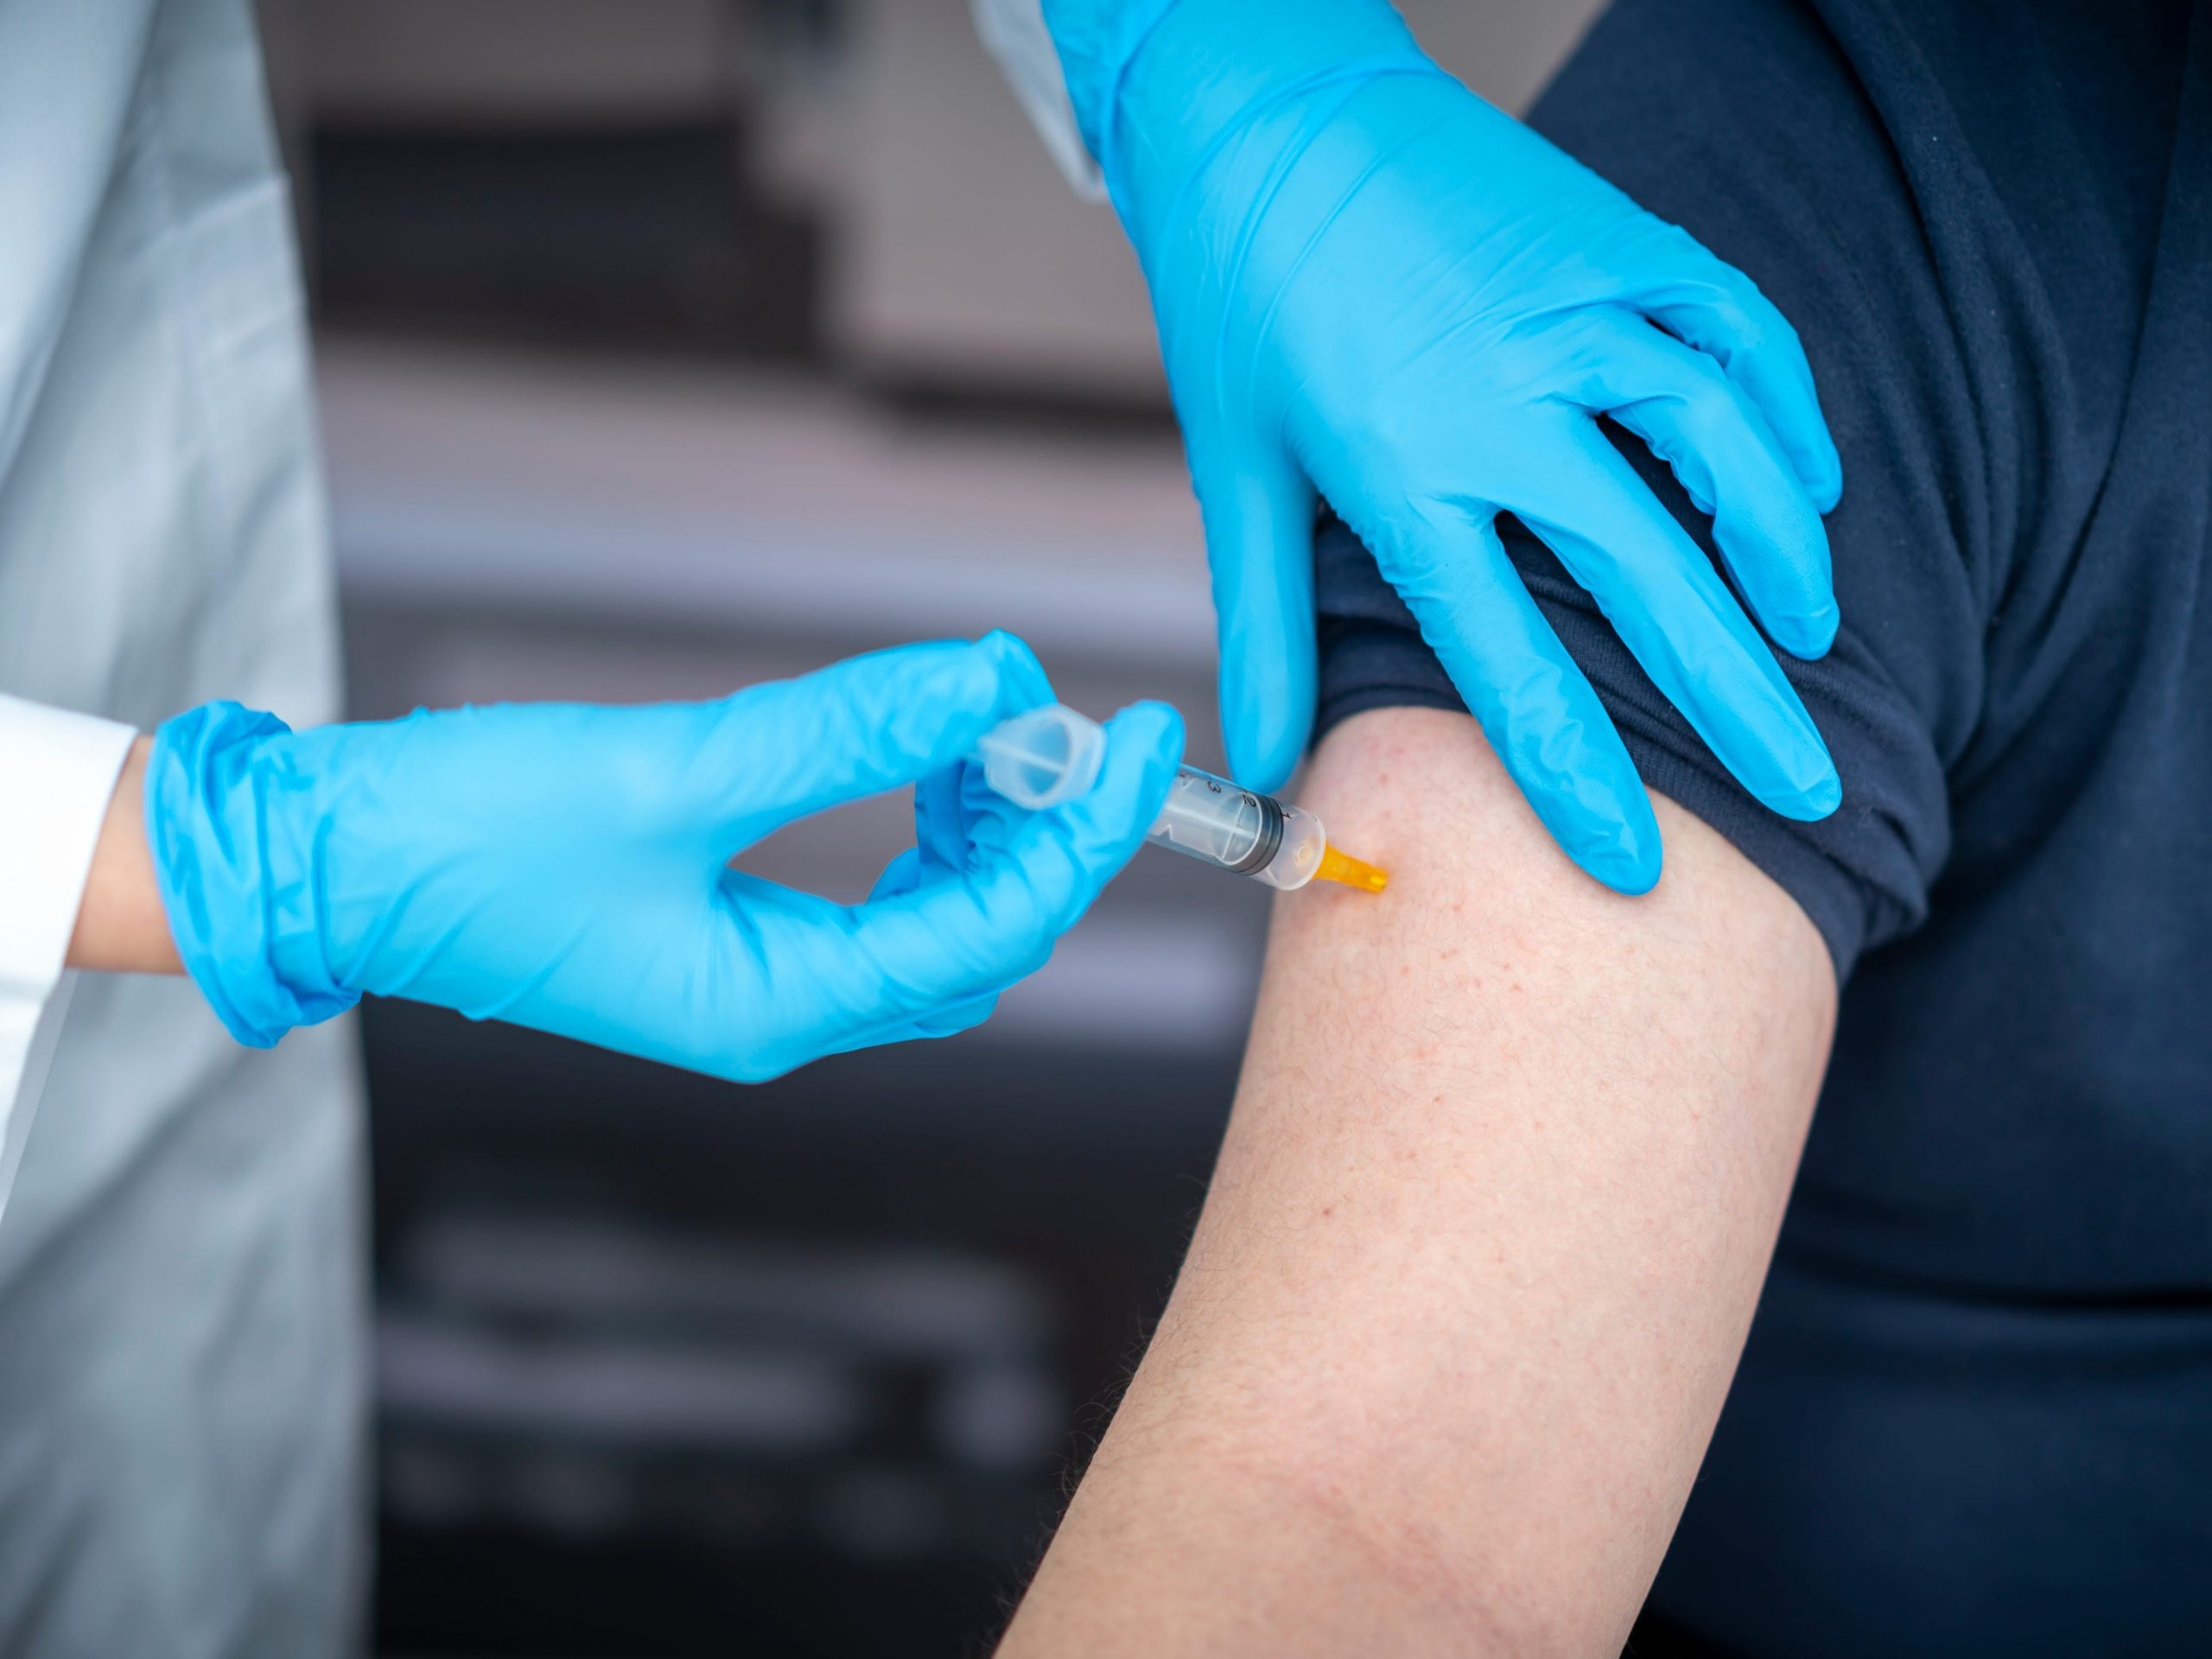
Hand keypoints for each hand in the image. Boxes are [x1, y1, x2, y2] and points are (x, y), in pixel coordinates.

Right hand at [145, 634, 1183, 1079]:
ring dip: (979, 826)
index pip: (989, 930)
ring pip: (931, 921)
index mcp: (776, 1003)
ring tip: (984, 721)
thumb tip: (989, 677)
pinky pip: (870, 899)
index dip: (1079, 834)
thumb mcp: (670, 771)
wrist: (331, 865)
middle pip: (979, 938)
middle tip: (1065, 720)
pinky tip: (914, 755)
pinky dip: (913, 827)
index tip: (1135, 735)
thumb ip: (842, 730)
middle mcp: (781, 1010)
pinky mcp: (724, 935)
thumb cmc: (467, 838)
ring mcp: (754, 979)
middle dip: (1041, 833)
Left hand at [1047, 0, 1841, 889]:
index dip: (1577, 777)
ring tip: (1811, 637)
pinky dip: (1783, 414)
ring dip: (1779, 554)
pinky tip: (1802, 481)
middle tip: (1809, 787)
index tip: (1636, 868)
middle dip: (1738, 700)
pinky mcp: (1620, 240)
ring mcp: (1577, 307)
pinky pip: (1737, 331)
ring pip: (1721, 446)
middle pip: (1653, 576)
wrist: (1266, 109)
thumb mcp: (1237, 468)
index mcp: (1405, 469)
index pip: (1508, 661)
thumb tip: (1263, 763)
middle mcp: (1507, 395)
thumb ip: (1262, 623)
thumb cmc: (1243, 300)